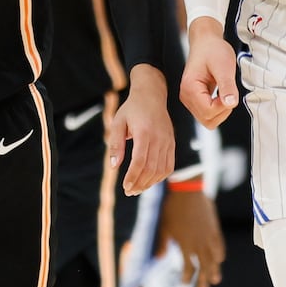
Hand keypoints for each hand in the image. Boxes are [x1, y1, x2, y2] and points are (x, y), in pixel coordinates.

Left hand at [107, 66, 174, 195]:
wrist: (152, 95)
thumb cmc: (132, 109)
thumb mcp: (118, 122)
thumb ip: (115, 144)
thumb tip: (114, 165)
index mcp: (145, 132)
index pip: (140, 161)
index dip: (133, 177)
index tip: (125, 187)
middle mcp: (159, 138)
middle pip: (151, 168)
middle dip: (140, 183)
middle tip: (129, 191)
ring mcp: (168, 141)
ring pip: (161, 169)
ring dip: (150, 183)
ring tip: (137, 189)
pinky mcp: (171, 144)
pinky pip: (169, 165)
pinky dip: (160, 176)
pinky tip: (150, 181)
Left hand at [158, 188, 225, 286]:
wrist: (188, 191)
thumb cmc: (172, 209)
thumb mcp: (164, 227)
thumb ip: (163, 244)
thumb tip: (159, 258)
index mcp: (185, 245)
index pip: (188, 267)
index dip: (186, 277)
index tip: (184, 283)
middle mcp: (199, 244)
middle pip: (203, 266)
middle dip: (203, 279)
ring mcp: (208, 237)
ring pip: (213, 259)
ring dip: (214, 270)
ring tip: (215, 280)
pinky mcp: (215, 228)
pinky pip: (219, 245)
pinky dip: (220, 254)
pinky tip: (219, 259)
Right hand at [180, 21, 238, 127]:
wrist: (206, 42)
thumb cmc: (212, 50)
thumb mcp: (224, 66)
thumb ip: (227, 86)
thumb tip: (231, 103)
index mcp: (190, 88)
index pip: (208, 112)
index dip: (223, 106)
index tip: (230, 92)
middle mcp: (186, 96)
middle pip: (208, 120)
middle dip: (223, 110)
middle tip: (228, 92)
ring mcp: (189, 99)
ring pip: (208, 120)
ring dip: (221, 110)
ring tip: (224, 92)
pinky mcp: (195, 99)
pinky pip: (208, 114)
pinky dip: (218, 108)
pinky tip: (220, 94)